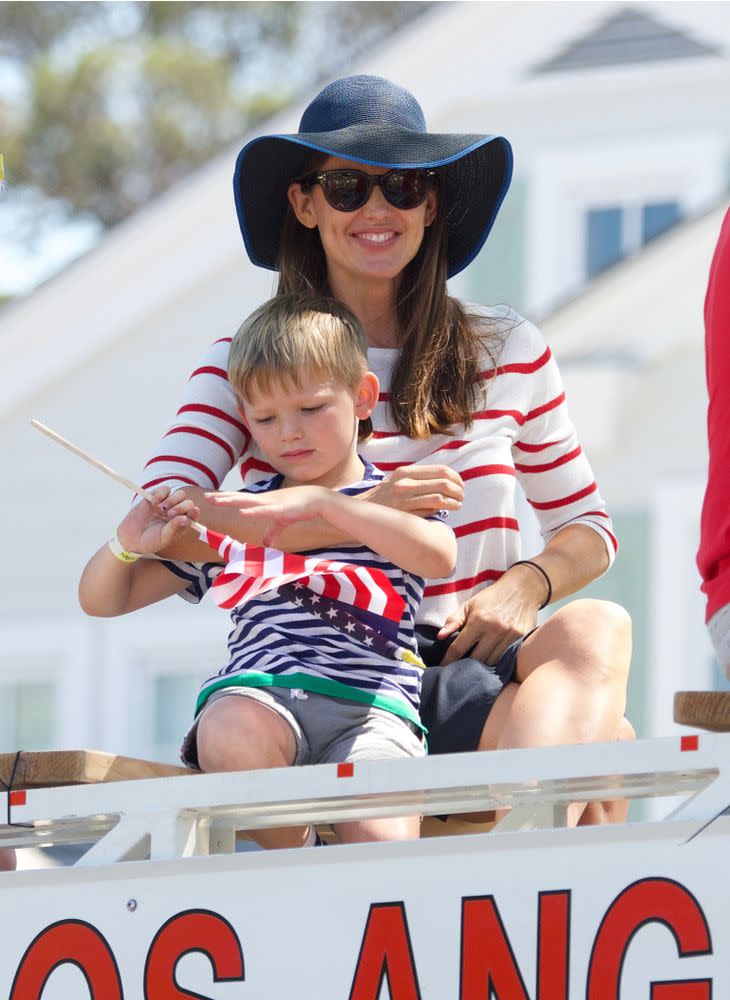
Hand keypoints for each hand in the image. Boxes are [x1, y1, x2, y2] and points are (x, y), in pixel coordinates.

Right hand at [117, 487, 198, 554]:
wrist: (130, 538)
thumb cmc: (150, 541)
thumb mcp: (164, 538)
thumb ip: (174, 528)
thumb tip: (186, 519)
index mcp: (182, 524)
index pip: (193, 514)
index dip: (194, 511)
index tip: (192, 510)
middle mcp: (177, 513)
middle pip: (188, 502)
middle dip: (181, 506)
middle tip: (169, 514)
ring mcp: (167, 504)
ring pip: (179, 494)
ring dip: (172, 499)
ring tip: (161, 508)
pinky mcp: (156, 498)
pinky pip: (165, 489)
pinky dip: (162, 493)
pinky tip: (154, 502)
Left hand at [215, 485, 330, 546]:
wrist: (315, 500)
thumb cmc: (298, 508)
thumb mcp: (281, 522)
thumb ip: (272, 532)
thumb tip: (266, 545)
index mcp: (262, 503)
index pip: (239, 500)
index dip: (225, 499)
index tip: (210, 498)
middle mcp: (263, 501)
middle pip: (238, 499)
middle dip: (222, 498)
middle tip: (205, 498)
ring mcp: (270, 503)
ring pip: (247, 502)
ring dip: (232, 501)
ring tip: (218, 501)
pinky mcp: (280, 509)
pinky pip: (264, 511)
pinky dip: (253, 512)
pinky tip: (242, 512)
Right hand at [366, 464, 463, 515]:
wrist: (360, 512)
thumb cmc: (382, 498)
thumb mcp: (397, 481)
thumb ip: (416, 480)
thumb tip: (442, 483)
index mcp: (406, 472)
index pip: (439, 470)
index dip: (455, 477)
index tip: (460, 484)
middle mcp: (406, 482)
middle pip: (443, 481)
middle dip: (458, 489)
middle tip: (462, 495)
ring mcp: (405, 497)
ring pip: (440, 495)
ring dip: (454, 500)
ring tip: (458, 504)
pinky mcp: (405, 512)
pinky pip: (431, 507)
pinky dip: (445, 507)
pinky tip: (449, 510)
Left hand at [438, 574, 539, 665]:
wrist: (522, 588)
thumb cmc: (492, 597)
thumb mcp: (470, 604)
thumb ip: (454, 620)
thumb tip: (440, 637)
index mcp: (478, 621)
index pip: (459, 648)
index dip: (448, 660)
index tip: (442, 667)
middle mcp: (494, 630)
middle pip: (476, 659)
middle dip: (465, 664)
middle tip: (459, 666)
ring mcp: (509, 636)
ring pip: (491, 661)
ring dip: (482, 664)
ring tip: (476, 662)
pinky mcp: (520, 639)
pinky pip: (505, 657)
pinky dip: (496, 659)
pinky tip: (490, 657)